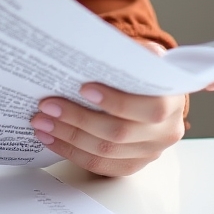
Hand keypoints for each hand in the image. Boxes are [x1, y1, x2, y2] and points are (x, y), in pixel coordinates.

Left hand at [29, 42, 213, 176]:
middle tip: (47, 106)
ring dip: (68, 137)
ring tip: (42, 122)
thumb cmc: (141, 69)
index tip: (84, 88)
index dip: (116, 101)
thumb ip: (128, 53)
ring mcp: (150, 152)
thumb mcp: (142, 53)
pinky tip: (51, 139)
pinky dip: (71, 152)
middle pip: (119, 133)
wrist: (152, 89)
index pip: (149, 109)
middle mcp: (166, 132)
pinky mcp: (132, 164)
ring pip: (105, 151)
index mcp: (172, 101)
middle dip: (78, 119)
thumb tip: (94, 48)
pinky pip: (100, 165)